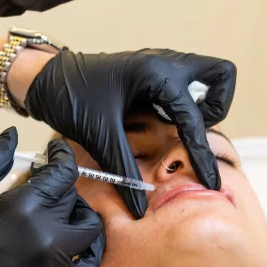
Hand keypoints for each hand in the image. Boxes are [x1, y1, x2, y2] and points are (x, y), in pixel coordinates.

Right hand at [0, 128, 103, 266]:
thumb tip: (11, 134)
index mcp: (25, 207)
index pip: (63, 173)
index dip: (62, 155)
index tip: (53, 150)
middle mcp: (47, 234)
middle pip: (74, 198)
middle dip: (62, 184)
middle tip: (43, 181)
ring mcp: (51, 262)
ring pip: (90, 230)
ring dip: (81, 214)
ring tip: (58, 209)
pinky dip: (87, 253)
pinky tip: (70, 242)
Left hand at [24, 49, 236, 217]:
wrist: (46, 79)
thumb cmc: (70, 97)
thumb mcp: (100, 136)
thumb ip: (124, 170)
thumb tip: (141, 205)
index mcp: (157, 74)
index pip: (194, 119)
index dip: (203, 155)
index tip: (211, 180)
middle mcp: (165, 62)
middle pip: (220, 74)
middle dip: (218, 105)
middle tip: (194, 130)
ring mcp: (159, 63)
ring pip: (204, 76)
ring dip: (201, 103)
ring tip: (179, 130)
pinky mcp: (150, 72)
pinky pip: (183, 83)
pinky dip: (182, 103)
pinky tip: (161, 126)